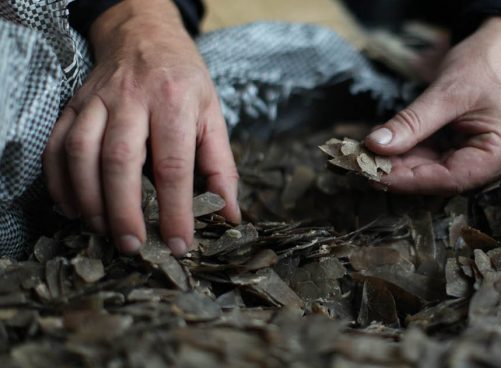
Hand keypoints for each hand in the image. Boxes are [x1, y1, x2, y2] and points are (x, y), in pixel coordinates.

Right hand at [43, 0, 240, 255]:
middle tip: (132, 245)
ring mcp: (97, 100)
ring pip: (81, 152)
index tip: (178, 243)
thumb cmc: (184, 82)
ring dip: (88, 198)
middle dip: (124, 209)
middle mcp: (133, 99)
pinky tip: (73, 208)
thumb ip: (221, 167)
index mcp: (175, 102)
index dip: (175, 209)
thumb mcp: (213, 116)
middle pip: (120, 160)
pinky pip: (56, 145)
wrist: (144, 37)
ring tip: (102, 229)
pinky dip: (59, 181)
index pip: (174, 164)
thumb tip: (229, 214)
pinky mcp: (73, 105)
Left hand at [365, 17, 500, 193]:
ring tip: (370, 154)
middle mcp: (500, 163)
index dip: (408, 180)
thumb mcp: (446, 92)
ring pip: (437, 170)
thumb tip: (375, 145)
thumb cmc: (486, 63)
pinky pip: (440, 159)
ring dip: (404, 163)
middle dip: (402, 171)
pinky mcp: (474, 152)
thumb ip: (411, 122)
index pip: (450, 179)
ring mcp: (488, 160)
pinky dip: (413, 153)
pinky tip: (388, 147)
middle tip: (363, 163)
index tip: (373, 174)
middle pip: (442, 178)